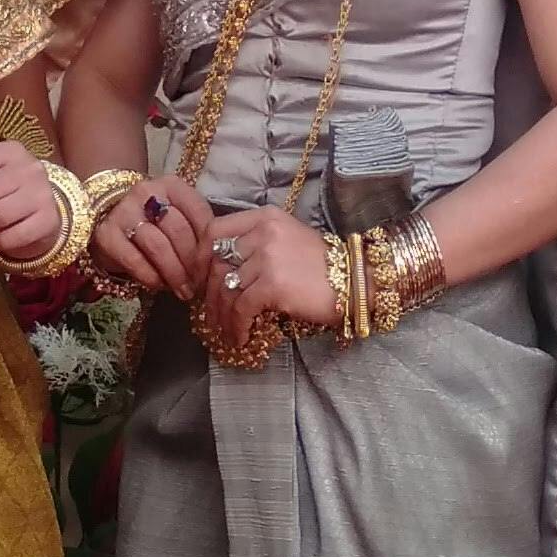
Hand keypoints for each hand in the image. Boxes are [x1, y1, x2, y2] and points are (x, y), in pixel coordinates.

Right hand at [92, 175, 215, 295]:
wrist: (107, 216)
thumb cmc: (153, 221)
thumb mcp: (177, 216)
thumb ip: (196, 230)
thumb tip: (217, 262)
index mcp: (171, 185)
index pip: (199, 213)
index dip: (209, 244)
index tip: (215, 267)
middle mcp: (146, 193)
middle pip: (178, 231)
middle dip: (193, 263)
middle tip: (200, 284)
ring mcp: (123, 212)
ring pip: (158, 247)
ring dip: (175, 274)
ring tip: (184, 291)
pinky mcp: (106, 234)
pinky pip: (135, 261)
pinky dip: (152, 278)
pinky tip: (161, 286)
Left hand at [197, 204, 337, 350]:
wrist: (357, 281)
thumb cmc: (325, 266)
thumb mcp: (289, 239)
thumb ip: (257, 244)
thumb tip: (222, 269)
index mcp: (265, 217)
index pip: (215, 230)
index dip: (200, 256)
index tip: (199, 278)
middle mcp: (263, 232)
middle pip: (216, 262)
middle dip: (208, 293)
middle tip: (210, 313)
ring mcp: (267, 257)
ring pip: (225, 289)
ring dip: (221, 316)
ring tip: (224, 331)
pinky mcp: (273, 284)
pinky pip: (240, 308)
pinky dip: (236, 327)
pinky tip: (240, 338)